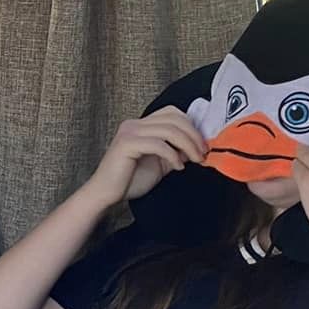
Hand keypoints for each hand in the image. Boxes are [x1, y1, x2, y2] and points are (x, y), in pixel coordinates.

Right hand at [90, 107, 206, 202]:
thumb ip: (175, 152)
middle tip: (203, 153)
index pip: (172, 113)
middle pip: (174, 119)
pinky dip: (172, 155)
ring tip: (195, 160)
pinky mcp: (126, 144)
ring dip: (187, 145)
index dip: (191, 126)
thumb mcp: (160, 164)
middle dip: (193, 135)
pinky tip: (177, 167)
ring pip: (169, 130)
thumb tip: (195, 147)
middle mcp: (134, 124)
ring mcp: (129, 132)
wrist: (106, 194)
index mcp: (141, 125)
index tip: (202, 145)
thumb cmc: (130, 180)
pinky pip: (158, 144)